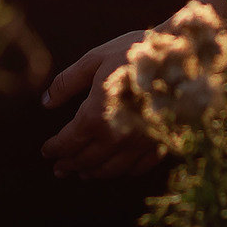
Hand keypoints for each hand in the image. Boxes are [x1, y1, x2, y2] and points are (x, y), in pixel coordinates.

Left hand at [37, 29, 163, 180]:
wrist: (180, 58)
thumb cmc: (134, 53)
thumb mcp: (94, 60)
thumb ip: (66, 83)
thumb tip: (46, 101)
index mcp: (94, 117)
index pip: (68, 142)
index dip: (54, 149)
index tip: (46, 152)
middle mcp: (115, 138)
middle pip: (86, 160)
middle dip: (69, 165)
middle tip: (59, 169)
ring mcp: (138, 145)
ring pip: (109, 170)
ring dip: (92, 173)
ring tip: (83, 173)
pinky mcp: (158, 144)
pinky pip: (137, 168)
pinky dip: (122, 172)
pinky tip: (117, 168)